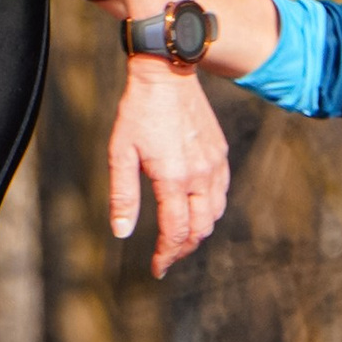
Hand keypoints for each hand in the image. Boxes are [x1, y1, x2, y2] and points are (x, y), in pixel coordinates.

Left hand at [108, 60, 228, 275]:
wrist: (166, 71)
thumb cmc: (137, 111)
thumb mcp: (120, 153)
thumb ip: (122, 196)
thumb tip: (122, 233)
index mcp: (173, 178)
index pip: (175, 231)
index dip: (165, 255)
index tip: (156, 269)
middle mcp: (200, 175)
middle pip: (200, 229)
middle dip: (183, 249)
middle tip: (166, 258)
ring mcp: (214, 163)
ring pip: (214, 213)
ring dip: (198, 231)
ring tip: (179, 238)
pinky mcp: (220, 152)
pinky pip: (221, 192)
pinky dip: (210, 209)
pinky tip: (195, 209)